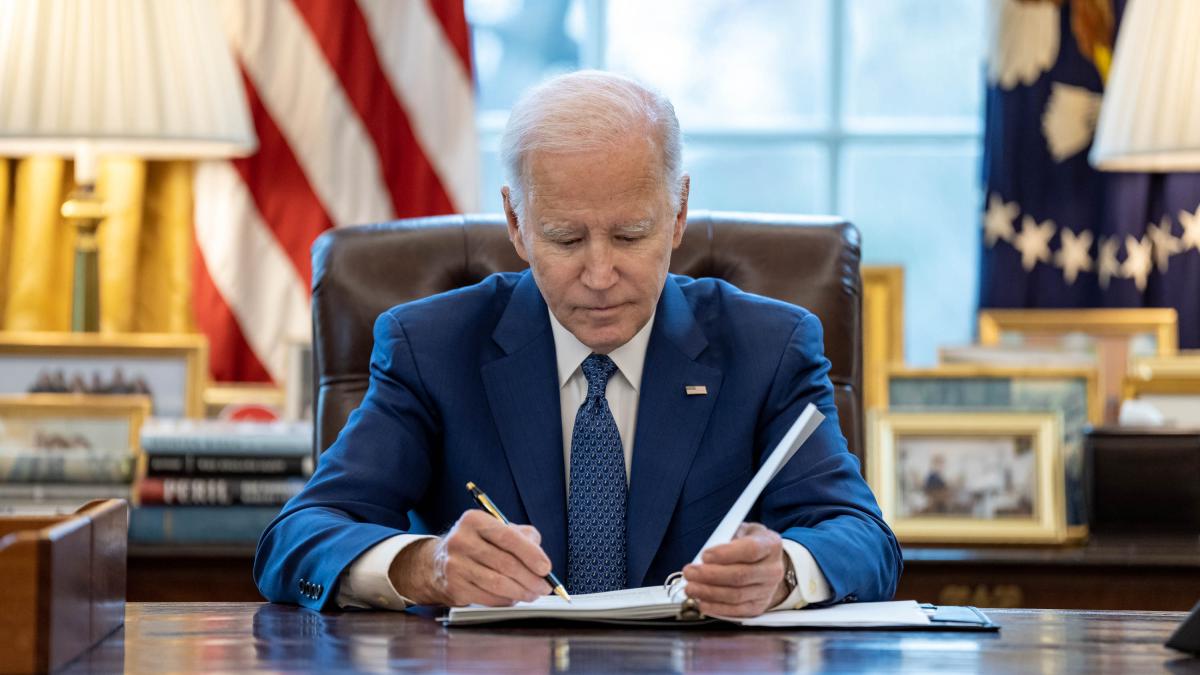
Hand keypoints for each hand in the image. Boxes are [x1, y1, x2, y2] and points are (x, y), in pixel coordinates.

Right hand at [391, 510, 551, 605]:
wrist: (437, 563)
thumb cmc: (477, 544)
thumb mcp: (496, 530)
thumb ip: (523, 537)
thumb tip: (541, 559)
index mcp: (474, 520)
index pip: (508, 537)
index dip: (531, 554)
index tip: (546, 568)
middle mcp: (461, 540)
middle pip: (505, 563)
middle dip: (531, 578)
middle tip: (545, 586)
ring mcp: (455, 565)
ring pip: (498, 583)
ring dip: (522, 592)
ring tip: (533, 593)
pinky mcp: (454, 587)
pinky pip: (488, 597)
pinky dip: (506, 599)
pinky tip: (514, 597)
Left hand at [681, 522, 788, 616]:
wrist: (767, 564)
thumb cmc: (749, 543)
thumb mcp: (741, 530)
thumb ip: (726, 537)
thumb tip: (706, 555)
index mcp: (770, 545)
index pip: (750, 550)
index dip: (725, 554)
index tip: (704, 555)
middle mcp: (772, 570)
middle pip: (740, 576)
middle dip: (710, 575)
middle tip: (689, 572)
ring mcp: (767, 591)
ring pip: (736, 595)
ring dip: (709, 593)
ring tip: (690, 588)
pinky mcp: (758, 606)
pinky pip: (736, 611)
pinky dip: (717, 608)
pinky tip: (702, 603)